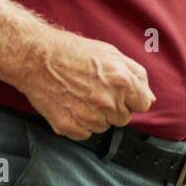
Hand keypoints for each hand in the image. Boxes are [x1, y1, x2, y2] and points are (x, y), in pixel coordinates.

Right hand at [17, 29, 155, 140]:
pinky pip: (85, 133)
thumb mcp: (110, 53)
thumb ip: (136, 75)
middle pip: (124, 117)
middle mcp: (108, 102)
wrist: (36, 58)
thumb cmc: (72, 51)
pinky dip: (79, 122)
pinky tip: (70, 104)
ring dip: (97, 115)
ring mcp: (89, 117)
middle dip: (114, 106)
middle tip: (95, 90)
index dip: (132, 97)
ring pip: (104, 126)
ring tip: (80, 94)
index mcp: (122, 81)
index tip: (121, 92)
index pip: (143, 104)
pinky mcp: (71, 127)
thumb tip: (150, 98)